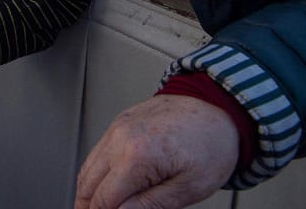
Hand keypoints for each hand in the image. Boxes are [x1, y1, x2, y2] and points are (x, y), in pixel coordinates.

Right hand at [75, 95, 238, 208]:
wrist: (217, 107)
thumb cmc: (212, 144)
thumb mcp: (190, 187)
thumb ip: (151, 205)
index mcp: (137, 157)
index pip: (104, 199)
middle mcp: (120, 139)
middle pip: (87, 184)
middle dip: (88, 205)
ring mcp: (116, 128)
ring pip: (87, 167)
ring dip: (88, 190)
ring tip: (98, 207)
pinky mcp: (118, 122)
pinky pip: (97, 151)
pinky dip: (96, 172)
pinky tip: (105, 184)